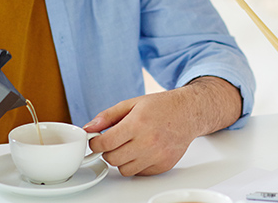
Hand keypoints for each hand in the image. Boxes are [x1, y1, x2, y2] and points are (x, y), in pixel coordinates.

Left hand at [83, 77, 241, 176]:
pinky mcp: (163, 166)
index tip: (95, 140)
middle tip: (112, 141)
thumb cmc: (161, 106)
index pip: (106, 143)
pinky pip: (139, 173)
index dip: (95, 143)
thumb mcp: (131, 103)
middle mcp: (147, 141)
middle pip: (113, 159)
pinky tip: (140, 151)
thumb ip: (108, 116)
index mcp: (137, 123)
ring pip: (124, 170)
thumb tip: (89, 127)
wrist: (188, 112)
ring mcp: (156, 156)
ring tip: (127, 146)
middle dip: (108, 150)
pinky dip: (136, 164)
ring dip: (121, 159)